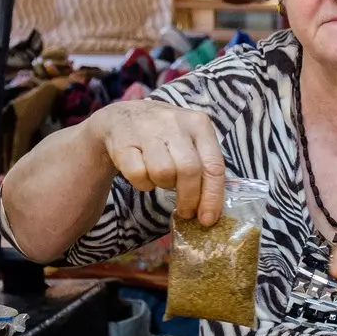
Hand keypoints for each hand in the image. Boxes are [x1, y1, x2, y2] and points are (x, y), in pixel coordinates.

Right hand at [86, 100, 227, 224]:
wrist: (123, 117)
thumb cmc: (164, 135)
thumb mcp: (189, 141)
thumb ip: (203, 166)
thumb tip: (211, 209)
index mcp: (198, 124)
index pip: (213, 165)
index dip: (212, 197)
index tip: (208, 219)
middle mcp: (175, 123)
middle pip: (189, 171)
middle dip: (189, 198)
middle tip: (186, 212)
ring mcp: (148, 130)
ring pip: (163, 172)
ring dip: (163, 184)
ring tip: (161, 178)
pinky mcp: (124, 142)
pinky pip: (138, 175)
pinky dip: (143, 183)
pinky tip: (144, 173)